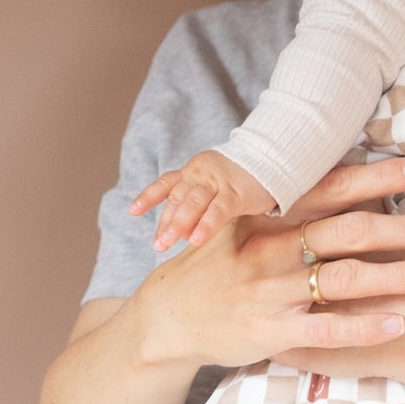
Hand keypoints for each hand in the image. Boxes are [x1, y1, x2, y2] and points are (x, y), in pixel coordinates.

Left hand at [130, 149, 277, 251]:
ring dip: (178, 224)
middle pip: (178, 198)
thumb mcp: (212, 186)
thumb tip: (179, 233)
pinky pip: (218, 211)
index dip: (149, 197)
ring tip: (166, 244)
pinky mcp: (236, 193)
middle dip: (165, 222)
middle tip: (157, 244)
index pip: (166, 184)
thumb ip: (195, 206)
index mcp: (193, 171)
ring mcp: (218, 182)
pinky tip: (195, 239)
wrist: (271, 159)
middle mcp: (201, 174)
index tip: (133, 211)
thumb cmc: (240, 178)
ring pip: (193, 203)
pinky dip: (205, 225)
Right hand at [132, 157, 404, 372]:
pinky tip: (399, 324)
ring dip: (397, 276)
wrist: (165, 317)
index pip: (333, 190)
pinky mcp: (271, 330)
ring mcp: (273, 290)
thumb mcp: (239, 227)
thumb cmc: (211, 267)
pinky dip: (365, 327)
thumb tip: (333, 186)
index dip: (379, 179)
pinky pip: (327, 330)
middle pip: (351, 232)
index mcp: (270, 218)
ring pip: (346, 279)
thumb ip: (283, 210)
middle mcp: (274, 249)